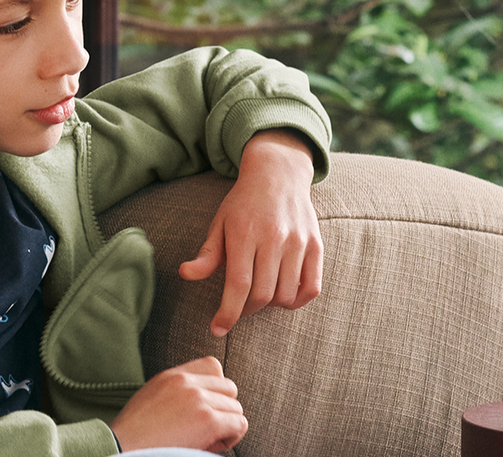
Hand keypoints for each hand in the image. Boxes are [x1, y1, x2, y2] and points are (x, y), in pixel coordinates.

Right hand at [110, 357, 247, 452]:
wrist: (122, 448)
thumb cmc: (135, 436)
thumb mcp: (152, 400)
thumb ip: (176, 393)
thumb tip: (205, 402)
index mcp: (171, 376)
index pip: (213, 365)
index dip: (216, 389)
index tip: (205, 408)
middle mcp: (186, 382)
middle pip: (229, 388)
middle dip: (223, 409)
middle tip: (206, 430)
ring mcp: (198, 399)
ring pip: (236, 408)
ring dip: (226, 427)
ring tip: (204, 440)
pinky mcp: (208, 420)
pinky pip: (239, 424)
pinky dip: (230, 438)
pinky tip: (209, 446)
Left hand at [179, 129, 320, 336]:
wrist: (278, 175)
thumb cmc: (243, 204)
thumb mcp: (220, 223)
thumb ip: (207, 254)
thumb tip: (186, 274)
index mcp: (244, 233)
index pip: (238, 285)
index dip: (228, 313)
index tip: (218, 329)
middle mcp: (274, 238)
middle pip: (262, 294)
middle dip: (246, 310)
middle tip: (238, 306)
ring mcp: (298, 242)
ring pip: (286, 295)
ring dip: (270, 305)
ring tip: (259, 294)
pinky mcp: (316, 246)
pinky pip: (311, 288)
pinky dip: (297, 300)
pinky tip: (283, 294)